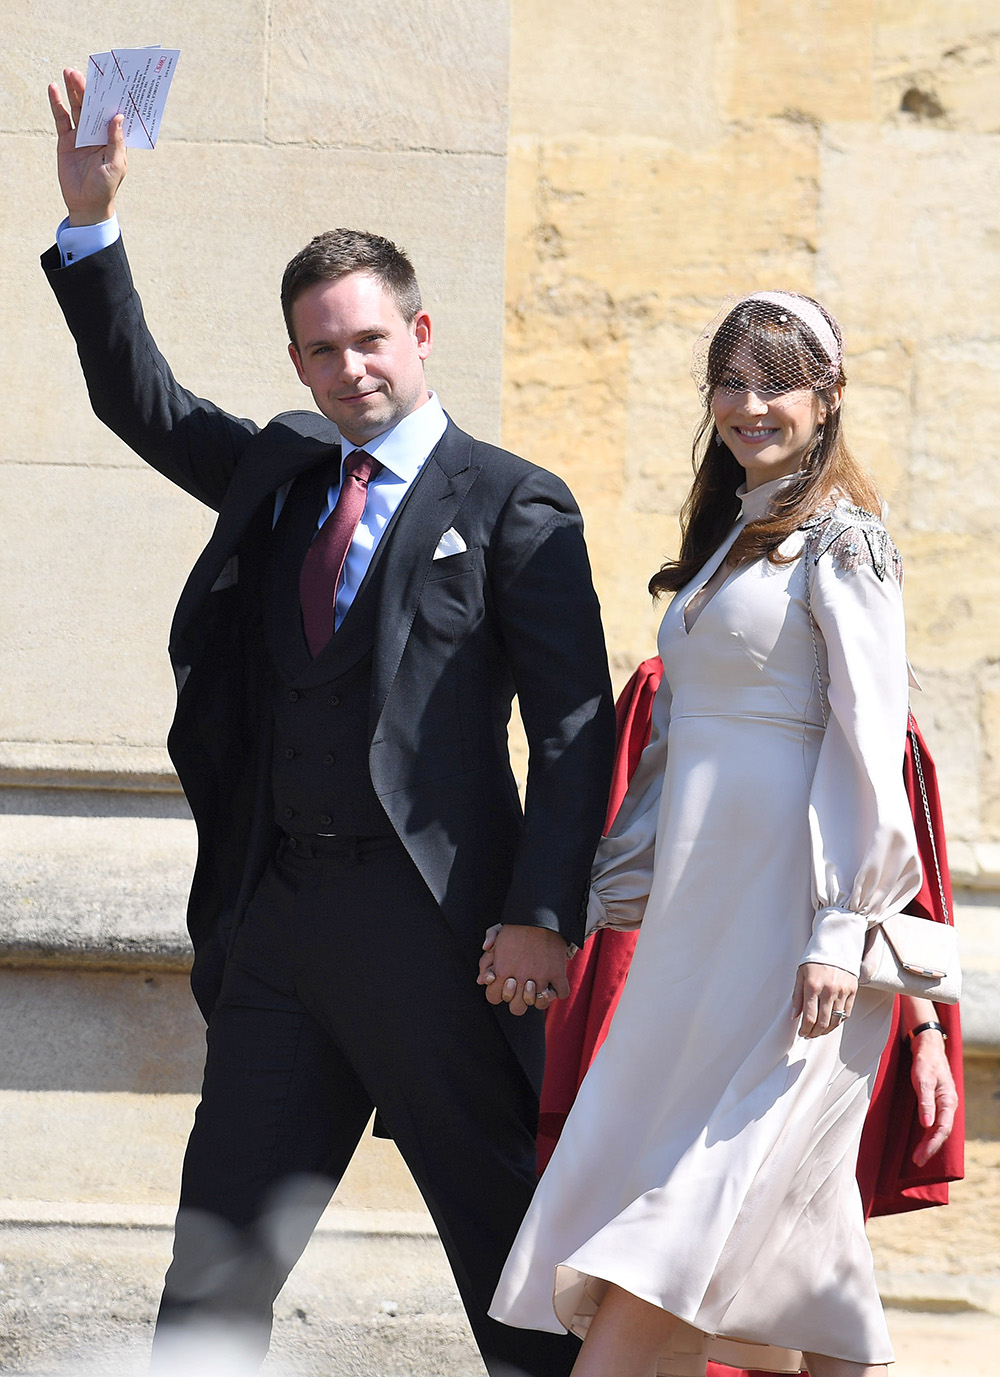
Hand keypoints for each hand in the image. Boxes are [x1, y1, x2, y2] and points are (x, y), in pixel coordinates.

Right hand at [48, 67, 126, 224]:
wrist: (86, 204)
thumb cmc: (106, 187)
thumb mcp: (115, 165)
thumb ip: (115, 141)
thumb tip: (118, 116)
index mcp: (113, 139)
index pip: (112, 113)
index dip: (110, 97)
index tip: (110, 80)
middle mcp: (97, 133)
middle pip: (92, 106)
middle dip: (87, 88)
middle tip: (80, 71)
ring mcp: (81, 135)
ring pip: (77, 108)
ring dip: (73, 91)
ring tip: (68, 72)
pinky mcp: (66, 140)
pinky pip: (61, 118)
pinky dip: (57, 104)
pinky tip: (54, 89)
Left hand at [477, 924, 569, 1015]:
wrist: (540, 914)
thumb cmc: (517, 926)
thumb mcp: (496, 935)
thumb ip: (487, 959)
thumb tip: (482, 980)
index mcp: (500, 970)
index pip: (494, 998)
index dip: (499, 994)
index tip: (506, 984)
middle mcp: (519, 978)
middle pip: (516, 1008)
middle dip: (518, 1001)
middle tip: (523, 987)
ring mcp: (540, 977)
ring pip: (538, 1004)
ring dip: (539, 998)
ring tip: (539, 987)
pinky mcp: (558, 973)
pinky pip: (561, 993)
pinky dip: (559, 990)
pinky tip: (554, 982)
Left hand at [792, 962, 856, 1037]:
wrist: (836, 945)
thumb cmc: (814, 961)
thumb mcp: (800, 975)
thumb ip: (797, 996)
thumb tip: (794, 1016)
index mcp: (813, 986)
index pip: (809, 1017)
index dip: (805, 1029)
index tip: (801, 1033)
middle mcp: (829, 990)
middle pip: (823, 1022)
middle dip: (814, 1033)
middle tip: (809, 1035)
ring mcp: (843, 991)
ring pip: (835, 1021)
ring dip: (826, 1030)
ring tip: (818, 1031)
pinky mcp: (853, 991)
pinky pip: (846, 1014)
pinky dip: (838, 1022)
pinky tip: (831, 1023)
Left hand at [908, 1026, 957, 1166]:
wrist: (928, 1048)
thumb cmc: (925, 1062)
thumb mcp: (923, 1080)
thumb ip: (925, 1102)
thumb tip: (926, 1125)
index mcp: (948, 1101)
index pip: (942, 1129)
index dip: (931, 1144)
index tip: (920, 1156)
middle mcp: (949, 1106)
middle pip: (941, 1133)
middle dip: (930, 1148)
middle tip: (917, 1162)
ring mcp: (943, 1105)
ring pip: (938, 1130)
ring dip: (929, 1144)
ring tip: (918, 1158)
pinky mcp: (937, 1104)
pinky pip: (935, 1124)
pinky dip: (928, 1135)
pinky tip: (922, 1142)